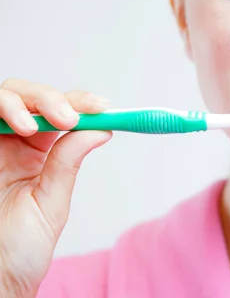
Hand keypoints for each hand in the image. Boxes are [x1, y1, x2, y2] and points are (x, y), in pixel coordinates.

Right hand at [0, 78, 111, 296]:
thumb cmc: (19, 249)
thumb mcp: (51, 203)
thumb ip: (68, 163)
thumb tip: (102, 130)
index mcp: (39, 153)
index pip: (61, 113)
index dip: (81, 104)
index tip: (103, 108)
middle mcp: (13, 143)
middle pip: (30, 98)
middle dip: (51, 99)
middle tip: (69, 118)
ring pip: (5, 98)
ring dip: (24, 103)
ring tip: (37, 126)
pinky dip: (2, 110)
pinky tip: (20, 127)